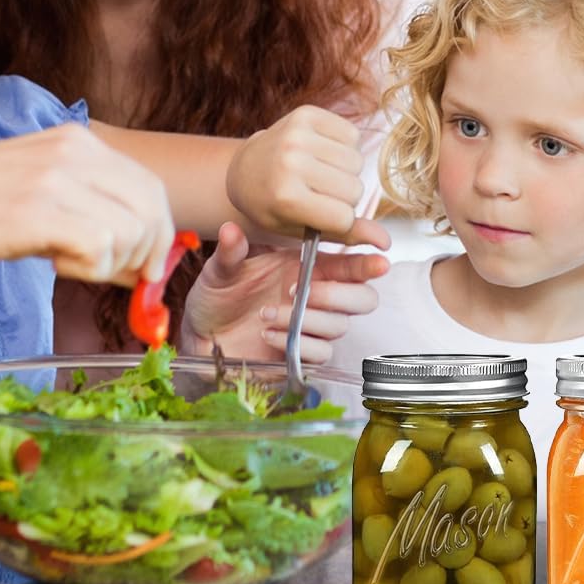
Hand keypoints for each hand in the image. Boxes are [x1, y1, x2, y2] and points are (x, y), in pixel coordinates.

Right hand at [0, 124, 174, 287]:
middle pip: (152, 209)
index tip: (145, 270)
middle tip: (120, 282)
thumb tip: (140, 260)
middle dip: (147, 256)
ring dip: (109, 264)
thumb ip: (87, 212)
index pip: (150, 187)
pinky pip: (99, 246)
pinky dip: (88, 270)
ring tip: (65, 263)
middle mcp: (74, 151)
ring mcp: (56, 178)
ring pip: (130, 231)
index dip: (159, 235)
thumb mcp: (35, 190)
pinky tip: (52, 264)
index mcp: (76, 141)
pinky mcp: (35, 211)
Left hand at [181, 222, 388, 364]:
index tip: (381, 260)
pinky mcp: (303, 353)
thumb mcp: (220, 269)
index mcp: (307, 267)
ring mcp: (312, 326)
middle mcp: (317, 295)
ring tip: (267, 313)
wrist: (202, 334)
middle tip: (300, 291)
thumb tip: (230, 229)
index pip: (350, 264)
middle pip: (363, 298)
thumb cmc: (218, 296)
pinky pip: (321, 352)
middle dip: (339, 295)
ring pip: (340, 326)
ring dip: (307, 319)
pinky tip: (269, 333)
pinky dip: (298, 342)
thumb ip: (231, 251)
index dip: (369, 262)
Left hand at [226, 106, 390, 247]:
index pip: (344, 216)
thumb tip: (386, 241)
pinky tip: (323, 153)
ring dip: (345, 171)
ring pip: (357, 161)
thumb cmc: (274, 206)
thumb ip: (347, 234)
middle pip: (354, 189)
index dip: (339, 220)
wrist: (245, 169)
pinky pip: (352, 134)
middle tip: (318, 193)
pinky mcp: (306, 114)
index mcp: (286, 197)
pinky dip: (344, 146)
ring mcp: (297, 134)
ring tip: (321, 173)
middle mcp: (291, 162)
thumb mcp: (302, 229)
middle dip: (344, 197)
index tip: (320, 215)